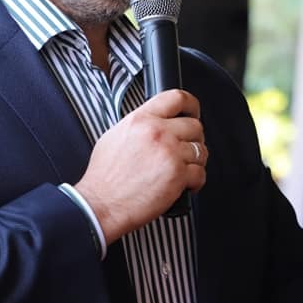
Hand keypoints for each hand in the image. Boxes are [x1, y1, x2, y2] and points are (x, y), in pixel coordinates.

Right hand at [73, 89, 207, 243]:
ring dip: (196, 161)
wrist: (101, 204)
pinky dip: (196, 181)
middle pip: (195, 126)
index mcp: (141, 119)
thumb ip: (139, 126)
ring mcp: (170, 153)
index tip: (194, 112)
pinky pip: (200, 173)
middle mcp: (158, 133)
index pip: (177, 98)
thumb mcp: (114, 136)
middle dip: (194, 139)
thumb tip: (155, 124)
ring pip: (201, 150)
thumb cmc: (104, 177)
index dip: (191, 105)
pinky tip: (186, 184)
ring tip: (184, 169)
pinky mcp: (178, 175)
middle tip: (187, 149)